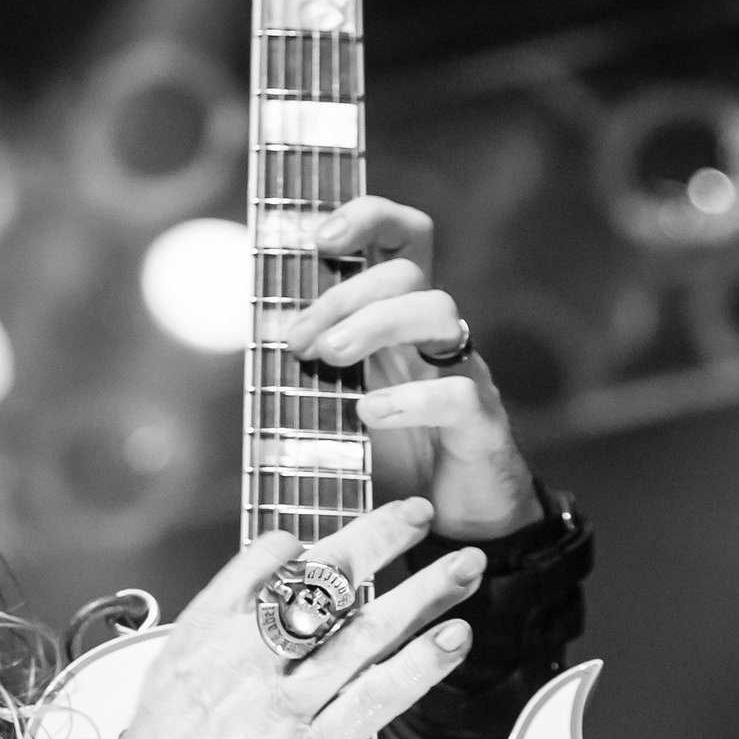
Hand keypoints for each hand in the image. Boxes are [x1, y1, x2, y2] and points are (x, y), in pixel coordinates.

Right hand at [109, 496, 483, 738]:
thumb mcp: (167, 683)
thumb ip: (215, 637)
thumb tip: (257, 600)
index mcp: (206, 636)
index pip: (263, 564)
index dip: (304, 545)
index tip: (327, 539)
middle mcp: (249, 659)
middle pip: (325, 583)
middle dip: (379, 539)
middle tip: (416, 515)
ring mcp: (288, 703)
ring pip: (366, 631)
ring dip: (422, 592)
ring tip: (463, 568)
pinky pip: (380, 695)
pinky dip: (422, 663)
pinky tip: (453, 637)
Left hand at [284, 194, 539, 539]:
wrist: (456, 520)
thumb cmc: (394, 454)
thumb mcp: (342, 400)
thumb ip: (313, 365)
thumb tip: (257, 334)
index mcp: (403, 319)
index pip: (403, 238)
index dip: (369, 218)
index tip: (319, 239)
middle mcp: (436, 337)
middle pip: (408, 272)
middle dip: (346, 295)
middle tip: (300, 341)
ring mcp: (465, 374)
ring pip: (438, 311)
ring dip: (376, 325)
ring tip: (331, 360)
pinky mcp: (481, 424)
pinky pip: (458, 394)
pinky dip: (410, 399)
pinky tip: (370, 414)